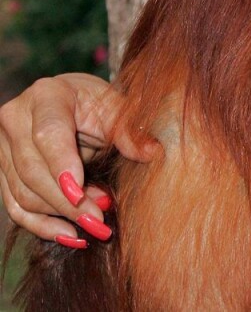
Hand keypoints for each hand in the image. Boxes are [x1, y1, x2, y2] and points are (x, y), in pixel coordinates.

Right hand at [0, 73, 151, 242]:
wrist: (71, 104)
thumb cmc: (96, 105)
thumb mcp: (116, 109)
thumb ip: (130, 131)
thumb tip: (153, 153)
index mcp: (46, 96)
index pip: (47, 135)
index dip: (61, 165)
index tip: (81, 194)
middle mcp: (16, 120)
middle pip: (34, 171)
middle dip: (68, 202)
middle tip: (100, 220)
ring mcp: (4, 147)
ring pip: (24, 193)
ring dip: (61, 215)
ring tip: (96, 223)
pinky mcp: (3, 171)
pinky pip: (16, 206)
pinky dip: (42, 225)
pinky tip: (71, 235)